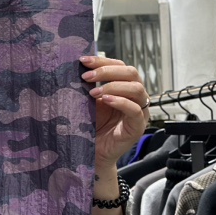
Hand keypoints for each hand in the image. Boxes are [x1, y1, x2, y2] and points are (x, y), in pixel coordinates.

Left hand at [80, 55, 149, 169]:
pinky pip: (135, 110)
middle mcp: (135, 97)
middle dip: (107, 71)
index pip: (120, 66)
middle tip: (86, 76)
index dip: (102, 61)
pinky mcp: (137, 127)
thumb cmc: (90, 127)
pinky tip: (105, 100)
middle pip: (131, 73)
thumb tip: (76, 67)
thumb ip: (88, 86)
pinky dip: (120, 102)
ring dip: (113, 86)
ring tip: (93, 92)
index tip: (83, 60)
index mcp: (124, 88)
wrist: (92, 154)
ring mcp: (139, 112)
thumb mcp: (88, 102)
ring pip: (136, 89)